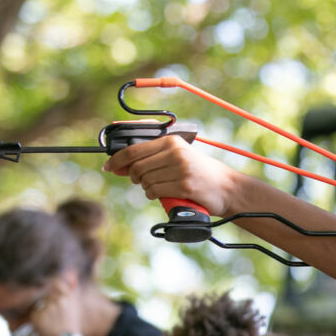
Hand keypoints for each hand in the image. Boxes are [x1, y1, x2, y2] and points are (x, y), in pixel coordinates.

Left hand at [30, 282, 80, 335]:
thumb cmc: (72, 324)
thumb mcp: (75, 304)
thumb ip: (71, 288)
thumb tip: (70, 270)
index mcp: (69, 297)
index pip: (56, 282)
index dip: (51, 283)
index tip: (48, 286)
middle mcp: (58, 300)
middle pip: (46, 295)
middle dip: (47, 302)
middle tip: (53, 313)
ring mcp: (48, 308)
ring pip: (40, 304)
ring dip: (43, 310)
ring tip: (51, 321)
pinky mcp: (38, 316)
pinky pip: (35, 313)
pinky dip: (38, 319)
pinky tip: (46, 325)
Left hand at [103, 135, 237, 216]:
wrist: (226, 187)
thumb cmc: (199, 172)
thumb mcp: (178, 156)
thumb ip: (151, 157)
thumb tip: (115, 165)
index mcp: (172, 141)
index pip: (134, 150)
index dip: (117, 160)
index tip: (108, 167)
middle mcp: (175, 152)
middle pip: (136, 167)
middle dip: (134, 177)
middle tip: (141, 181)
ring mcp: (180, 169)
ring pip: (144, 181)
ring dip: (146, 187)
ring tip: (159, 187)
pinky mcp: (184, 186)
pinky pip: (154, 191)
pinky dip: (153, 195)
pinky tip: (163, 194)